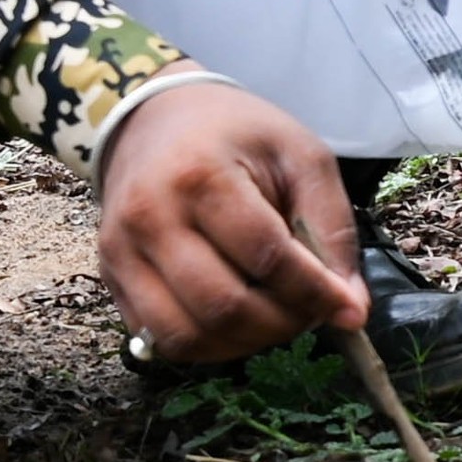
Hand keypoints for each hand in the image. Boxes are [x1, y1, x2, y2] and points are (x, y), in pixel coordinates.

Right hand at [95, 76, 367, 362]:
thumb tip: (351, 310)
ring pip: (186, 335)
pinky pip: (159, 338)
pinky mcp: (110, 277)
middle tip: (312, 312)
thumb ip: (331, 228)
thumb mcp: (300, 157)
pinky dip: (209, 345)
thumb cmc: (237, 134)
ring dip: (245, 343)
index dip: (314, 292)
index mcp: (200, 175)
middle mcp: (150, 218)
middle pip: (223, 305)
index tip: (349, 310)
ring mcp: (121, 252)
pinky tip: (239, 322)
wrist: (156, 117)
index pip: (266, 256)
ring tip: (276, 318)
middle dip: (281, 323)